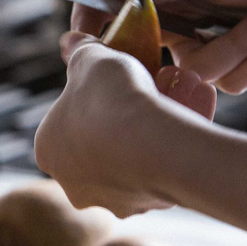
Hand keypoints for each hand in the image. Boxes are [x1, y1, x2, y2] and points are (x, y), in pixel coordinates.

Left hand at [36, 34, 215, 217]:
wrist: (153, 146)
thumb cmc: (112, 101)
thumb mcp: (92, 60)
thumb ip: (82, 50)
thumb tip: (71, 41)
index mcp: (47, 150)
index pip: (69, 119)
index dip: (97, 94)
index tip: (121, 79)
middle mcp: (72, 181)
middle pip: (105, 137)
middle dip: (132, 109)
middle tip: (160, 80)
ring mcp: (111, 198)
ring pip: (138, 153)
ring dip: (161, 121)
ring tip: (187, 85)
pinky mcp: (148, 204)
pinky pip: (166, 165)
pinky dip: (179, 140)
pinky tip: (199, 108)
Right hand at [71, 0, 246, 93]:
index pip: (108, 3)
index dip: (91, 23)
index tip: (84, 42)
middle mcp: (176, 18)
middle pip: (145, 52)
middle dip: (185, 45)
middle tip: (207, 30)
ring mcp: (200, 45)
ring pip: (194, 72)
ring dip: (238, 46)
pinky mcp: (228, 68)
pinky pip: (227, 83)